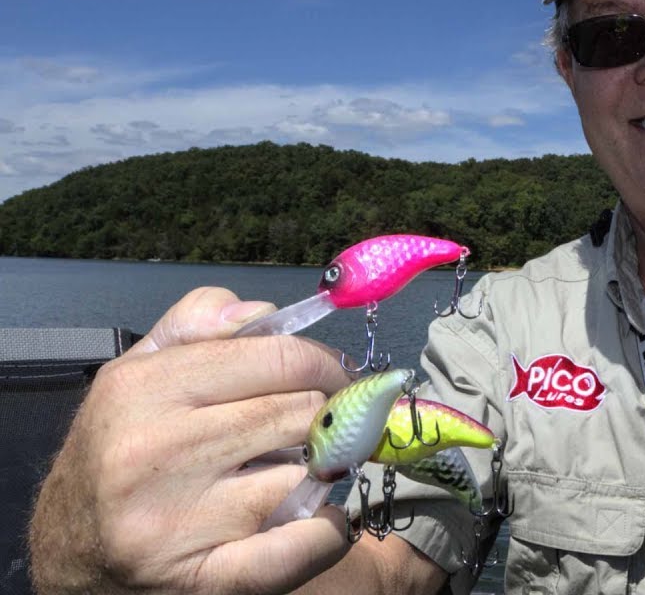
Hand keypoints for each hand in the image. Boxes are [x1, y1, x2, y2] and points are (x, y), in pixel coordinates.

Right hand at [28, 287, 356, 593]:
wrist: (71, 553)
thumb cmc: (116, 453)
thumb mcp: (135, 372)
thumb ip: (195, 324)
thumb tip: (262, 313)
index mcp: (143, 391)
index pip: (280, 358)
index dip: (325, 363)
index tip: (336, 376)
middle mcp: (155, 454)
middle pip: (302, 412)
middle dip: (322, 416)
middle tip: (316, 425)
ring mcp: (180, 522)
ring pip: (308, 474)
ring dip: (317, 471)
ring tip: (291, 471)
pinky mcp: (206, 579)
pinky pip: (303, 546)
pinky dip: (326, 532)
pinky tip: (316, 520)